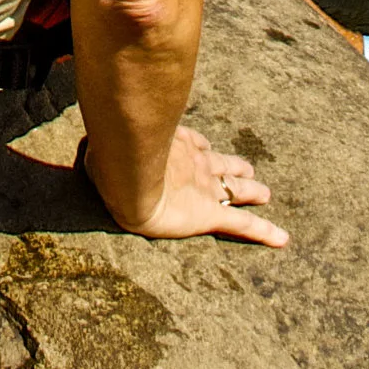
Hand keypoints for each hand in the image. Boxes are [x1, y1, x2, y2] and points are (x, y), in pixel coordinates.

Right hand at [100, 122, 287, 246]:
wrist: (124, 177)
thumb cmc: (111, 156)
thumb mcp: (105, 143)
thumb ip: (103, 139)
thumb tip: (86, 130)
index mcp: (172, 147)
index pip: (193, 145)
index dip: (203, 147)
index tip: (208, 147)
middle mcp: (192, 165)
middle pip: (220, 165)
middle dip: (234, 167)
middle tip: (248, 169)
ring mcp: (204, 188)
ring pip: (235, 190)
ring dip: (250, 191)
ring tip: (265, 193)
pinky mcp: (210, 213)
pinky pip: (243, 224)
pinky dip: (264, 231)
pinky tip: (282, 239)